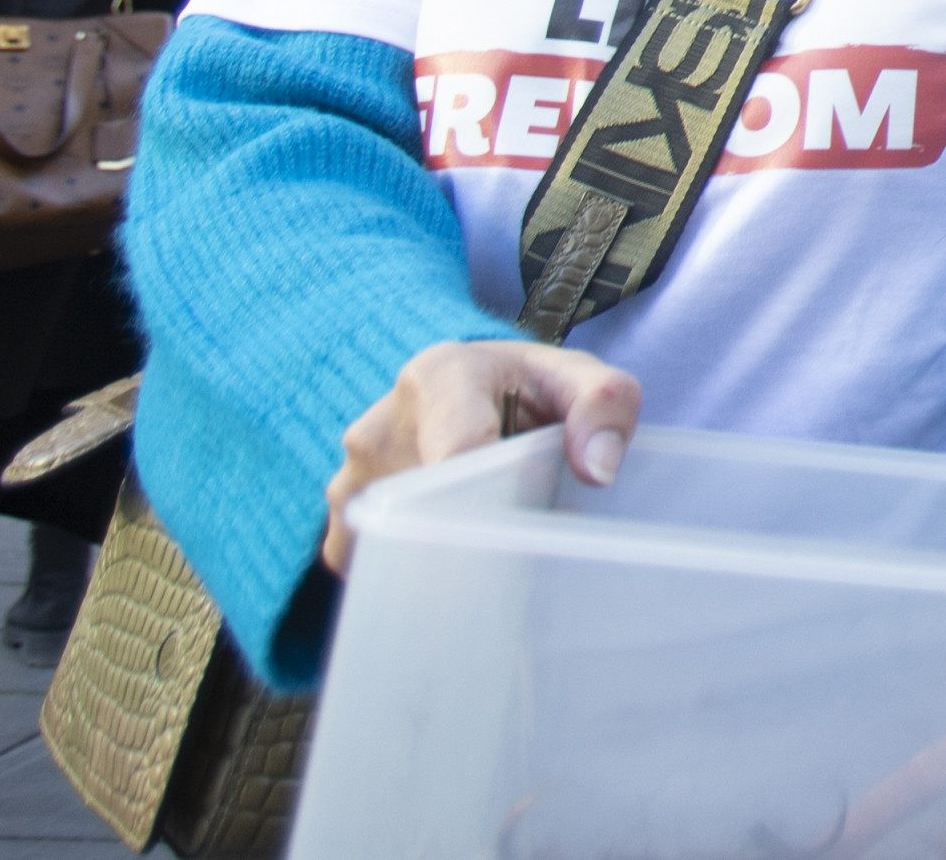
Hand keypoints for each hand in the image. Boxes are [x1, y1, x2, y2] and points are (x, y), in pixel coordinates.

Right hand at [323, 339, 637, 574]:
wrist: (462, 388)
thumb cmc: (527, 388)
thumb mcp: (578, 377)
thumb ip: (604, 404)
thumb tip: (598, 470)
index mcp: (439, 377)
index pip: (460, 450)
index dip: (497, 498)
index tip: (528, 530)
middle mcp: (379, 428)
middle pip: (430, 508)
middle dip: (480, 532)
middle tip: (521, 546)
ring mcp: (349, 481)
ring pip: (401, 544)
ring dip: (449, 550)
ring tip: (489, 537)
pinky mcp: (341, 525)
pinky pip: (379, 564)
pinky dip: (419, 568)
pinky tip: (456, 551)